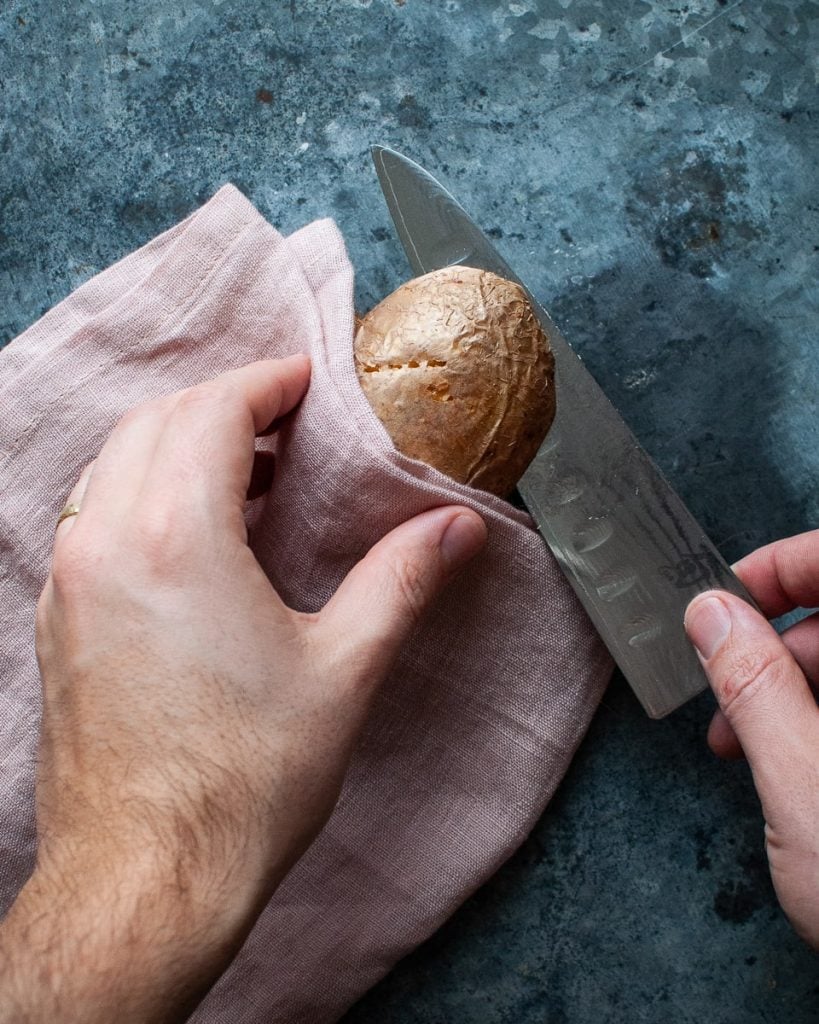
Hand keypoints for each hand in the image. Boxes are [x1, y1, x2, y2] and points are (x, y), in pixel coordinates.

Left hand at [0, 356, 486, 1022]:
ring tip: (250, 468)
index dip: (267, 383)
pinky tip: (195, 531)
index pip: (213, 411)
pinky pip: (93, 515)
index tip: (307, 380)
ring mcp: (69, 581)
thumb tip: (458, 528)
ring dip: (180, 442)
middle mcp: (105, 544)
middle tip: (286, 418)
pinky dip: (144, 490)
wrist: (145, 879)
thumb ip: (401, 581)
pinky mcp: (58, 619)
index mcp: (175, 539)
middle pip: (156, 420)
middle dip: (224, 402)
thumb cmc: (243, 782)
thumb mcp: (343, 672)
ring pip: (115, 464)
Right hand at [685, 530, 818, 948]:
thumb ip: (756, 688)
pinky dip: (807, 719)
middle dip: (771, 643)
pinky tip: (776, 757)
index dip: (781, 566)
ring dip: (783, 687)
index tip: (723, 596)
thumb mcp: (806, 789)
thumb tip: (711, 612)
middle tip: (722, 687)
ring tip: (736, 740)